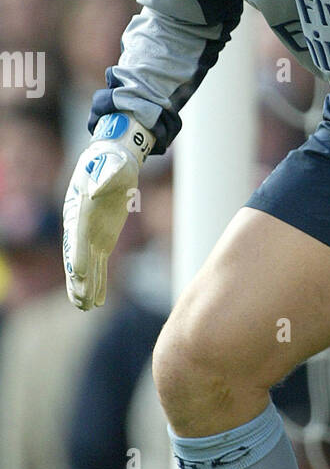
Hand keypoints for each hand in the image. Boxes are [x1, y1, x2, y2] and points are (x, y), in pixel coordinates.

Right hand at [63, 113, 154, 309]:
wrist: (110, 160)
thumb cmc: (111, 162)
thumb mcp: (112, 165)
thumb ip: (107, 177)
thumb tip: (102, 187)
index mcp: (81, 210)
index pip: (77, 238)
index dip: (78, 256)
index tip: (80, 274)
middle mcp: (80, 227)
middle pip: (77, 258)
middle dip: (79, 280)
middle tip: (82, 300)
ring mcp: (89, 236)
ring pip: (86, 266)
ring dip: (87, 287)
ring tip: (86, 307)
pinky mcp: (101, 240)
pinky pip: (98, 265)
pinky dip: (98, 282)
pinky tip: (97, 301)